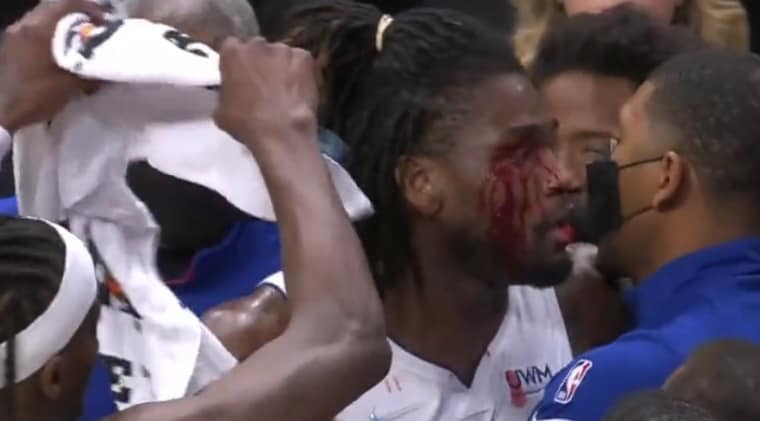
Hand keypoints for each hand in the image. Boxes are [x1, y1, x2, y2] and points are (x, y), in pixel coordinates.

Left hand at [0, 0, 105, 132]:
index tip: (105, 22)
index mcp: (38, 29)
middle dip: (76, 16)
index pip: (67, 5)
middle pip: (54, 8)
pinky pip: (34, 30)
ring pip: (43, 19)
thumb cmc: (37, 96)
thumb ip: (90, 70)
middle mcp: (24, 25)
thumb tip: (108, 65)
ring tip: (79, 41)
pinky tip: (60, 51)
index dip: (90, 9)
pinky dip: (50, 34)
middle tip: (93, 29)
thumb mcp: (70, 84)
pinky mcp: (10, 45)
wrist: (3, 113)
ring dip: (62, 26)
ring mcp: (14, 34)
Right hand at [213, 37, 318, 150]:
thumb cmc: (246, 123)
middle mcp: (257, 44)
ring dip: (280, 67)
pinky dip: (300, 72)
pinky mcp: (305, 58)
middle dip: (259, 62)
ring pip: (280, 55)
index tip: (240, 75)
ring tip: (284, 89)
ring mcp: (283, 50)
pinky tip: (299, 90)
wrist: (281, 131)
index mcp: (232, 53)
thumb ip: (225, 92)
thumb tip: (231, 94)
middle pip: (257, 48)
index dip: (237, 62)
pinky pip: (300, 62)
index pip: (232, 48)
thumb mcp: (221, 111)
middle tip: (263, 83)